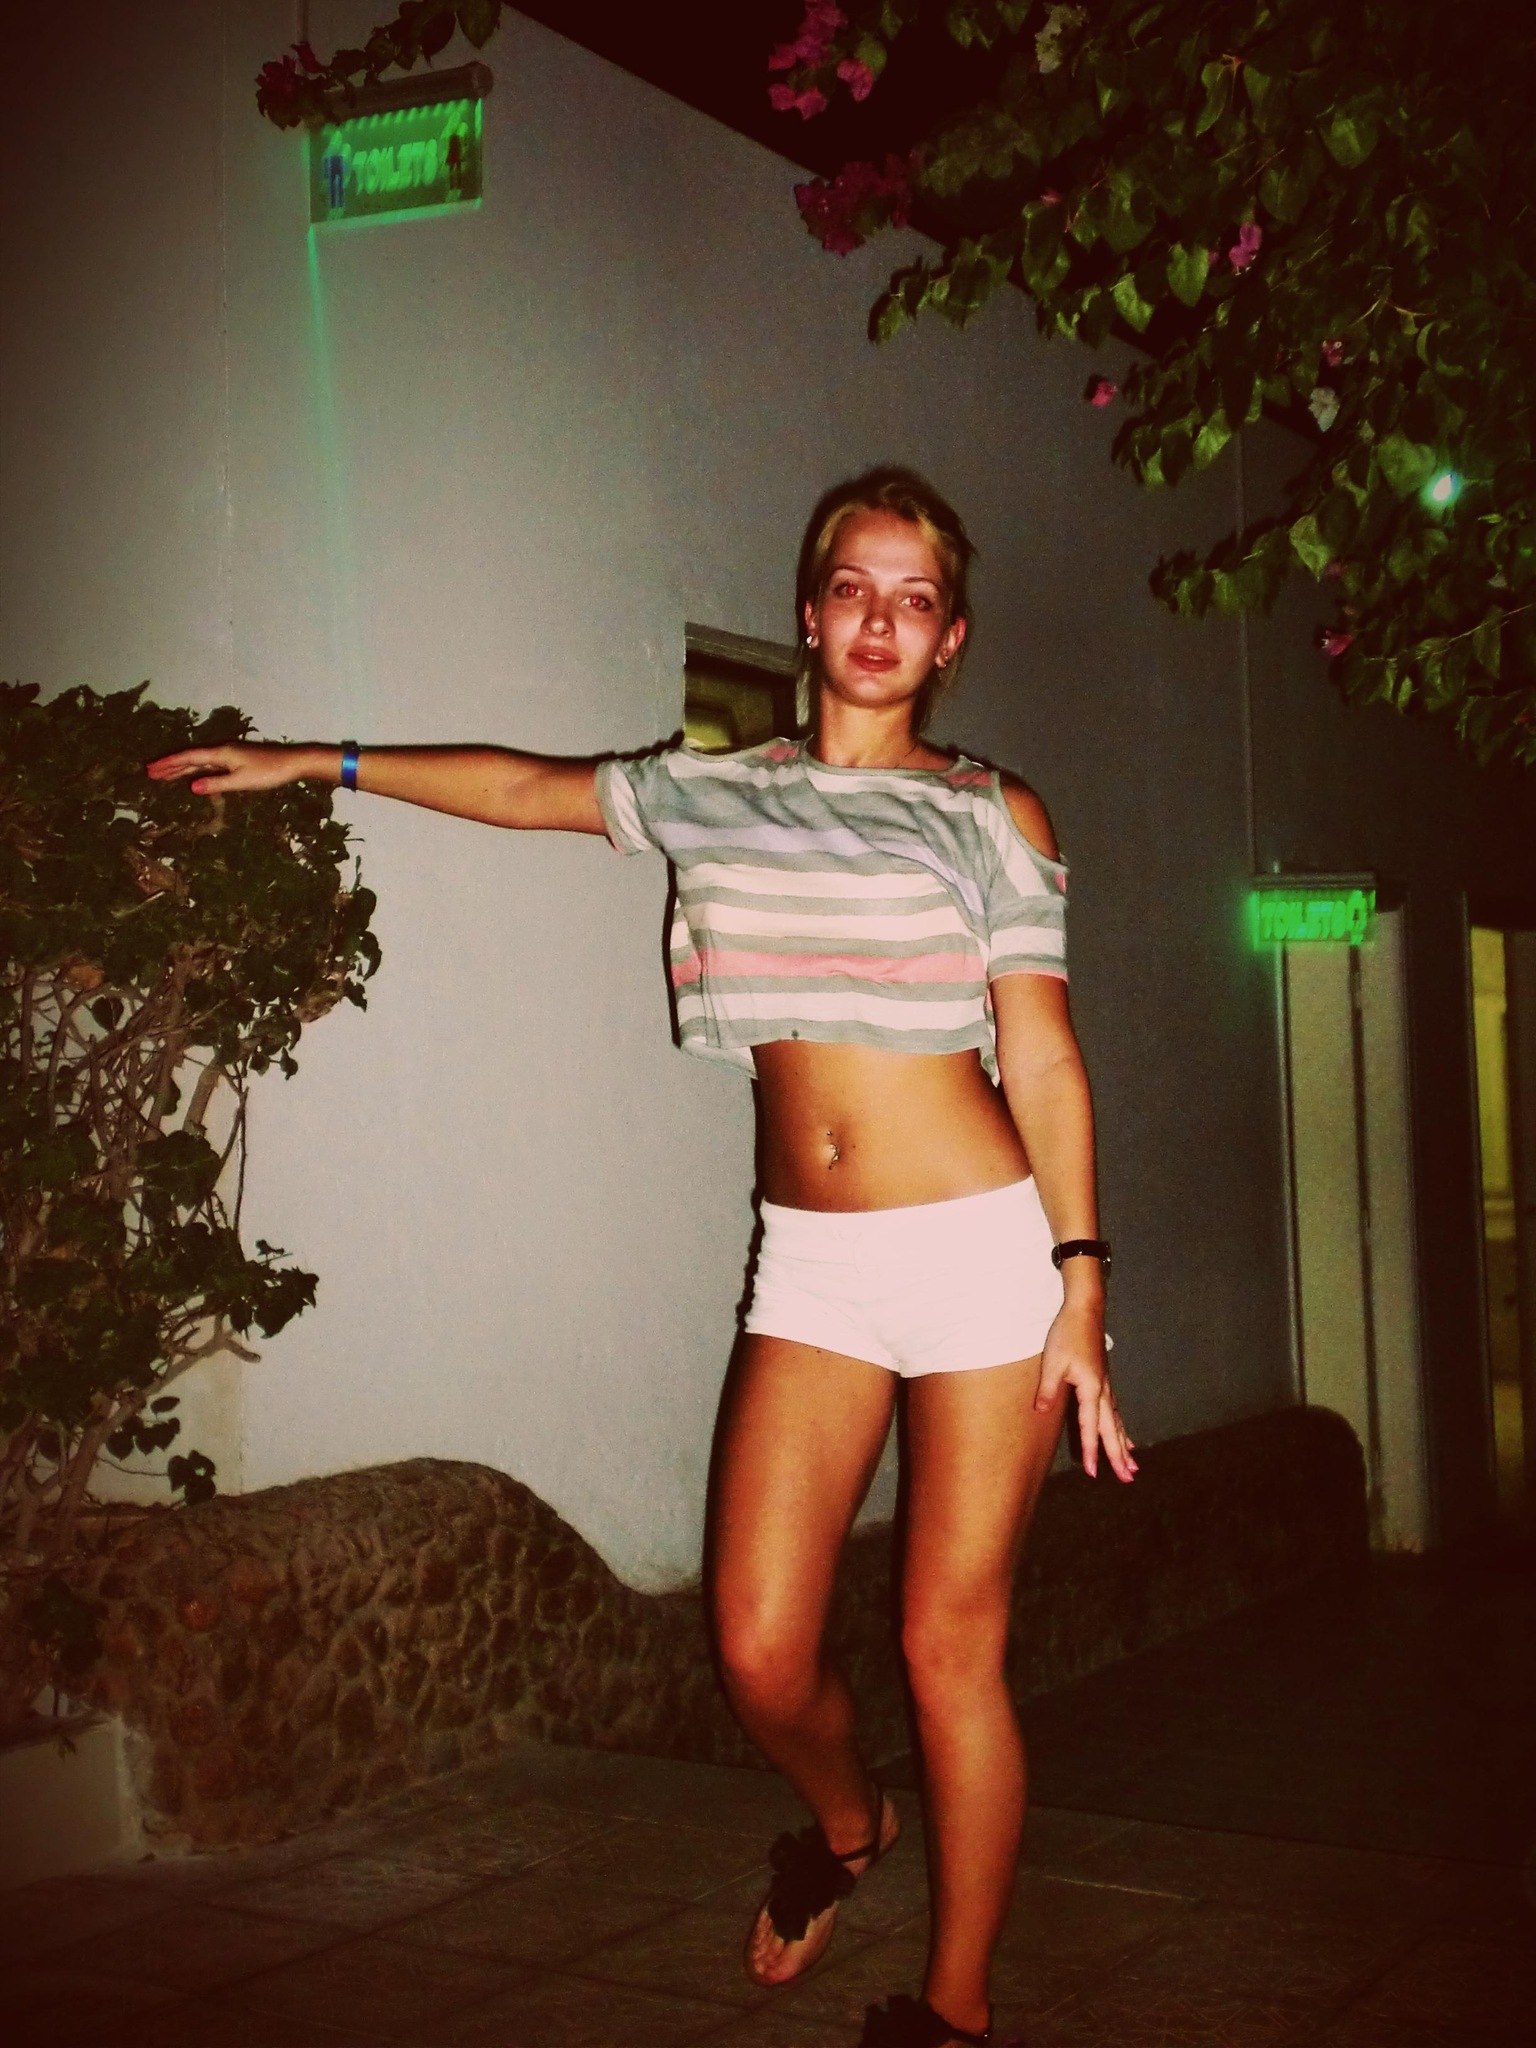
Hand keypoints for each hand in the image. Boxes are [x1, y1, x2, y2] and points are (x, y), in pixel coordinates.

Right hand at [146, 742, 311, 795]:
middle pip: (190, 758)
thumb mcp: (242, 782)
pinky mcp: (236, 760)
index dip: (169, 764)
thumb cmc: (269, 772)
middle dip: (170, 766)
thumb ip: (217, 784)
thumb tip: (191, 787)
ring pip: (199, 761)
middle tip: (150, 773)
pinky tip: (193, 776)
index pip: (188, 758)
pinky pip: (209, 764)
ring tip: (165, 775)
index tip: (151, 769)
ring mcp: (229, 755)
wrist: (293, 763)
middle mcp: (222, 751)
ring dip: (182, 768)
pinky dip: (196, 770)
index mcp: (220, 754)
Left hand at [1035, 1301, 1136, 1482]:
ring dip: (1123, 1443)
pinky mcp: (1103, 1379)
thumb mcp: (1052, 1362)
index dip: (1092, 1450)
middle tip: (1128, 1478)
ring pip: (1117, 1420)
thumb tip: (1043, 1411)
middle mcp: (1103, 1390)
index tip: (1094, 1472)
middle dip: (1118, 1455)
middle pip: (1112, 1428)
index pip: (1090, 1426)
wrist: (1084, 1310)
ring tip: (1132, 1464)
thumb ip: (1049, 1389)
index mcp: (1091, 1388)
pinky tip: (1123, 1432)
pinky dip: (1120, 1425)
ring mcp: (1106, 1384)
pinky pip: (1114, 1409)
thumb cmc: (1066, 1334)